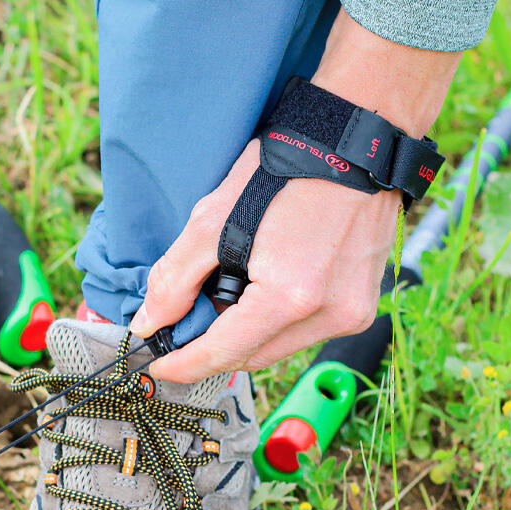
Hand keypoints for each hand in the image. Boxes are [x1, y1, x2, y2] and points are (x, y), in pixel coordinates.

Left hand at [131, 143, 399, 381]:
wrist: (353, 141)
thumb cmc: (285, 169)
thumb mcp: (213, 220)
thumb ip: (174, 279)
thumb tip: (148, 324)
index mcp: (291, 297)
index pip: (225, 353)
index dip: (186, 366)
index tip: (159, 368)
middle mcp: (329, 315)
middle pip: (252, 357)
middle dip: (213, 350)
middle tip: (183, 332)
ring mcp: (352, 313)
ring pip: (279, 348)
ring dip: (244, 336)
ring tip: (222, 303)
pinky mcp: (362, 305)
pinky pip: (305, 333)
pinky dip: (274, 324)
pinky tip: (258, 295)